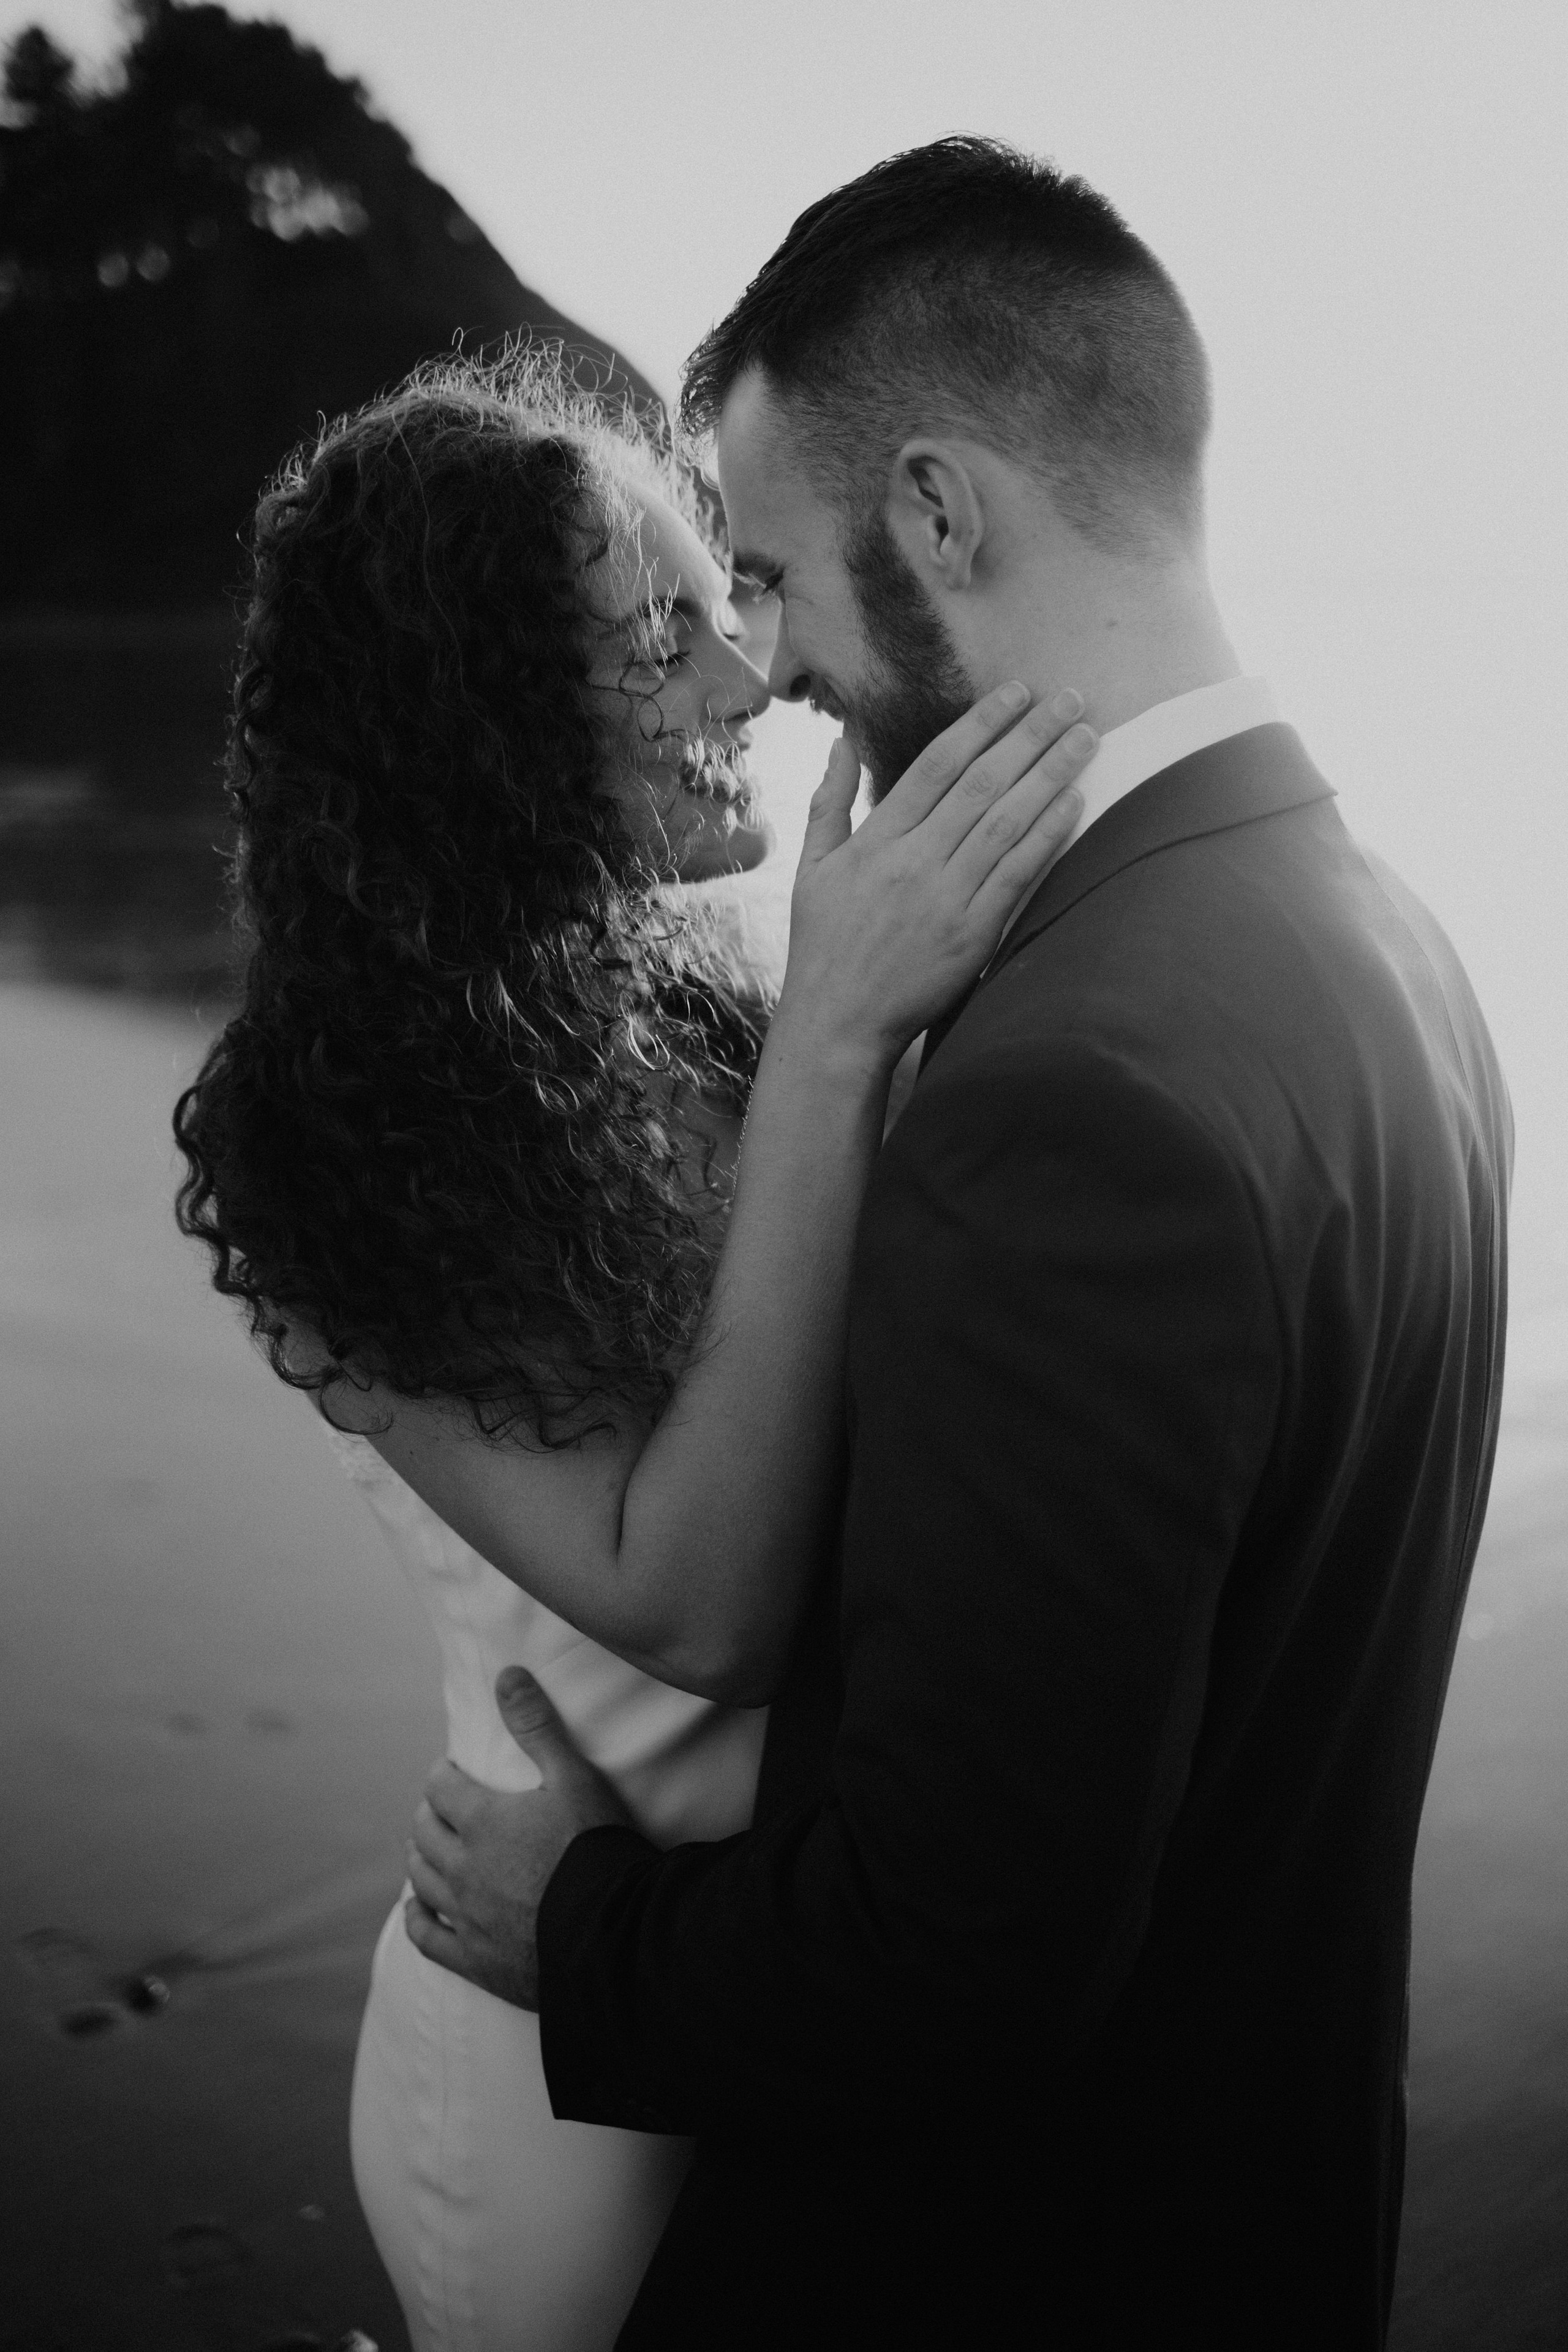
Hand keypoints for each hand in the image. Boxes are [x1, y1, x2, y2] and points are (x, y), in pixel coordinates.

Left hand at [403, 1666, 630, 2009]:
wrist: (611, 1931)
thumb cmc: (595, 1847)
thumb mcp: (573, 1777)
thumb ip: (537, 1726)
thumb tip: (507, 1675)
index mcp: (482, 1821)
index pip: (441, 1787)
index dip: (445, 1774)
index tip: (455, 1771)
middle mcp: (463, 1868)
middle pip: (424, 1832)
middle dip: (430, 1813)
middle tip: (444, 1806)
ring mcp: (465, 1916)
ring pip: (422, 1880)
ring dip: (421, 1858)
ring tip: (429, 1848)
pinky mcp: (474, 1958)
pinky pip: (427, 1937)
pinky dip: (416, 1919)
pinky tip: (417, 1909)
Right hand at [777, 685, 1095, 1071]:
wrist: (838, 1023)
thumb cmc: (823, 947)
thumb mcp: (812, 869)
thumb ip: (830, 801)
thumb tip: (841, 740)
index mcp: (876, 841)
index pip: (937, 765)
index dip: (981, 723)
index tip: (1016, 693)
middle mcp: (913, 862)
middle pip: (982, 783)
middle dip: (1030, 735)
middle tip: (1070, 699)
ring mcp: (945, 898)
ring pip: (1006, 821)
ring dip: (1050, 774)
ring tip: (1085, 738)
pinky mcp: (972, 935)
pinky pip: (1017, 874)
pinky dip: (1046, 835)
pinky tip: (1074, 802)